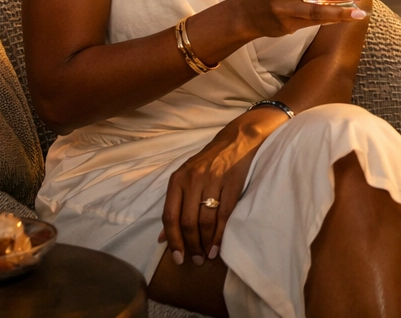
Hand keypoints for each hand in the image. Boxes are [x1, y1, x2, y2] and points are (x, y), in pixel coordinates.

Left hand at [158, 108, 285, 265]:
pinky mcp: (232, 182)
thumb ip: (175, 206)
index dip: (173, 240)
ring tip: (207, 255)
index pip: (169, 216)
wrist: (238, 140)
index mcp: (177, 180)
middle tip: (195, 260)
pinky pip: (224, 214)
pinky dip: (221, 234)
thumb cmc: (209, 162)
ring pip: (205, 220)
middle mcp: (192, 180)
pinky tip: (219, 245)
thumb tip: (161, 238)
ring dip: (206, 243)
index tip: (178, 258)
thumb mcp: (186, 178)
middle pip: (187, 221)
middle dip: (191, 245)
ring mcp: (213, 180)